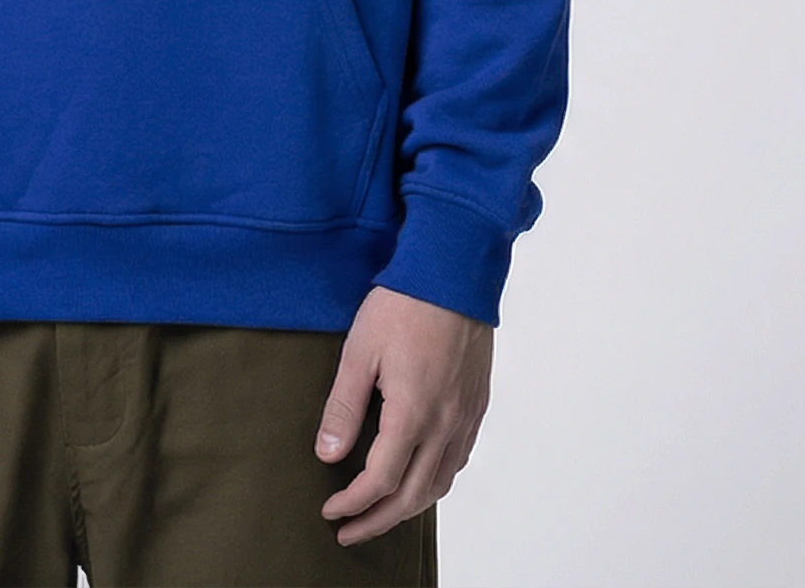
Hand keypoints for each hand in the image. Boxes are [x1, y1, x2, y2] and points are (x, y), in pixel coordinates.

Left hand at [314, 285, 492, 544]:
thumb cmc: (404, 304)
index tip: (330, 511)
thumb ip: (343, 407)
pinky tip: (419, 478)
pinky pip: (458, 460)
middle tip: (349, 532)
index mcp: (413, 414)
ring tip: (380, 514)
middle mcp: (445, 425)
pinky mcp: (476, 405)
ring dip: (408, 508)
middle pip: (413, 496)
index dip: (353, 503)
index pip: (380, 481)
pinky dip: (435, 482)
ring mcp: (465, 417)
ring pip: (440, 484)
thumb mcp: (360, 351)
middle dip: (378, 520)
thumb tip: (327, 454)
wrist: (454, 273)